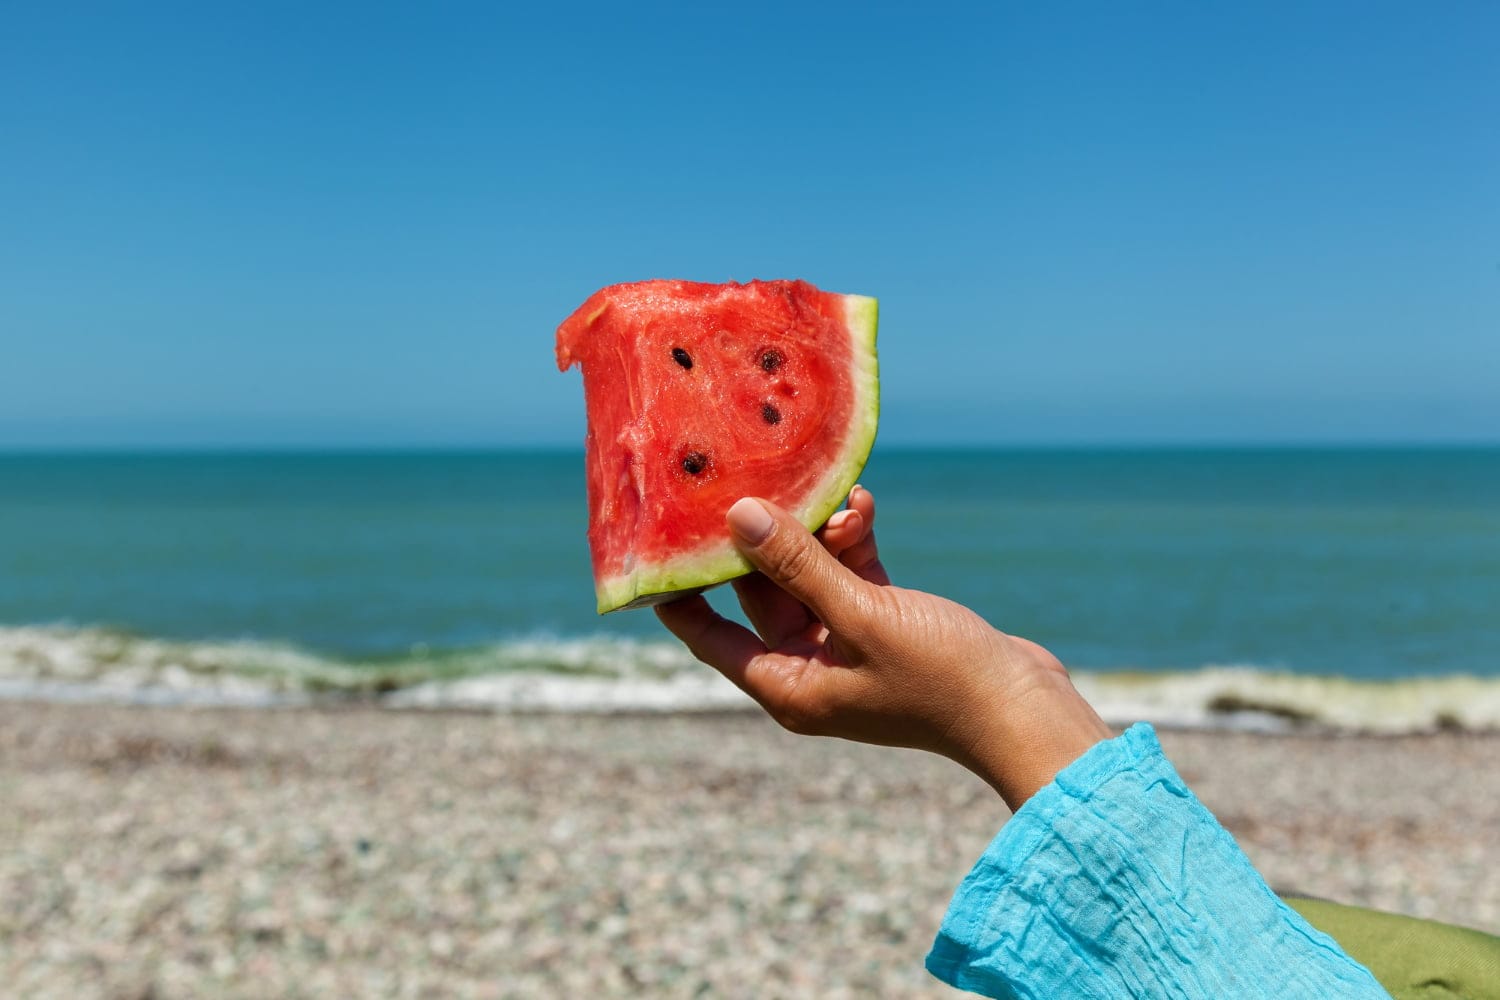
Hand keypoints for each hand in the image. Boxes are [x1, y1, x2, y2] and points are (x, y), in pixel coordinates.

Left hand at [656, 489, 1111, 810]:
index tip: (657, 533)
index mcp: (787, 684)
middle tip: (755, 479)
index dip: (678, 585)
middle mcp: (808, 667)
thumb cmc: (940, 679)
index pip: (705, 632)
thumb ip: (797, 564)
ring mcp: (847, 644)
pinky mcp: (883, 622)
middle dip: (764, 538)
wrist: (1025, 708)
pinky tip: (863, 504)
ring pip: (809, 573)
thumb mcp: (861, 615)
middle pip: (759, 591)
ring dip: (820, 532)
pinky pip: (851, 572)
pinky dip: (854, 541)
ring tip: (838, 495)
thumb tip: (737, 517)